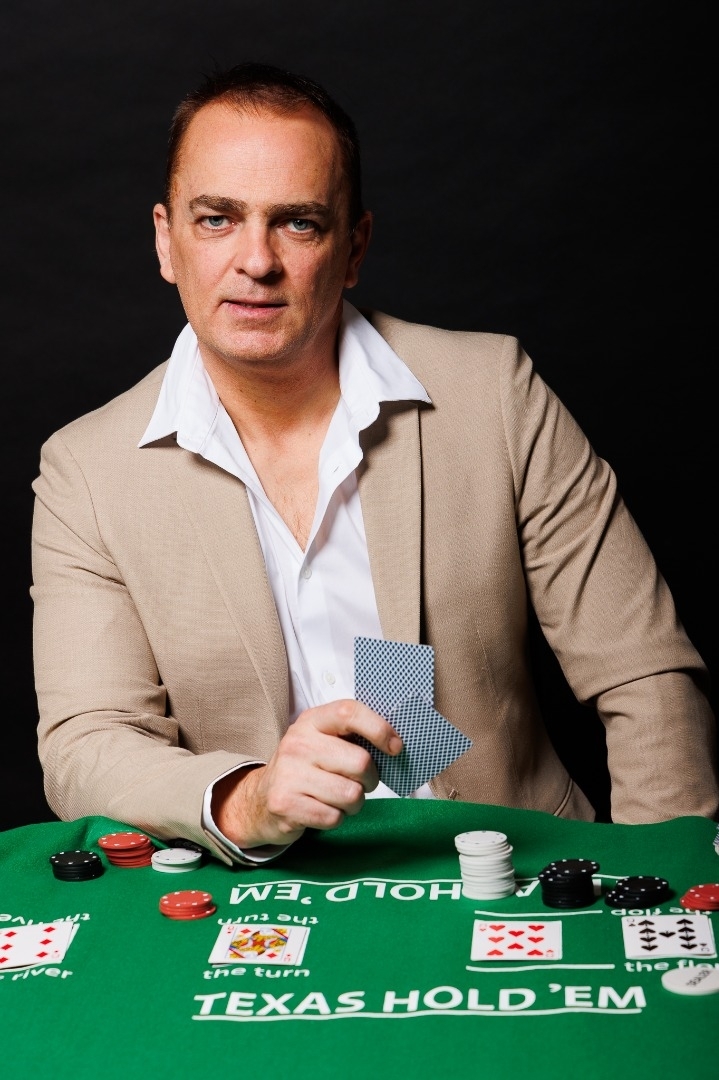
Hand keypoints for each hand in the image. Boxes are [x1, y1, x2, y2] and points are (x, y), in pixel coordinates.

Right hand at [212, 699, 402, 849]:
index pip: (350, 712)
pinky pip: (334, 817)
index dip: (379, 729)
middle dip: (370, 779)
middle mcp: (298, 743)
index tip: (395, 747)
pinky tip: (321, 809)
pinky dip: (336, 818)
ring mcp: (290, 773)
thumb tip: (396, 744)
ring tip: (338, 798)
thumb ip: (353, 737)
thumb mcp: (323, 741)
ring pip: (351, 794)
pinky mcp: (286, 803)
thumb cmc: (305, 768)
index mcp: (312, 721)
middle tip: (360, 782)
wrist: (260, 799)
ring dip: (353, 803)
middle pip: (360, 762)